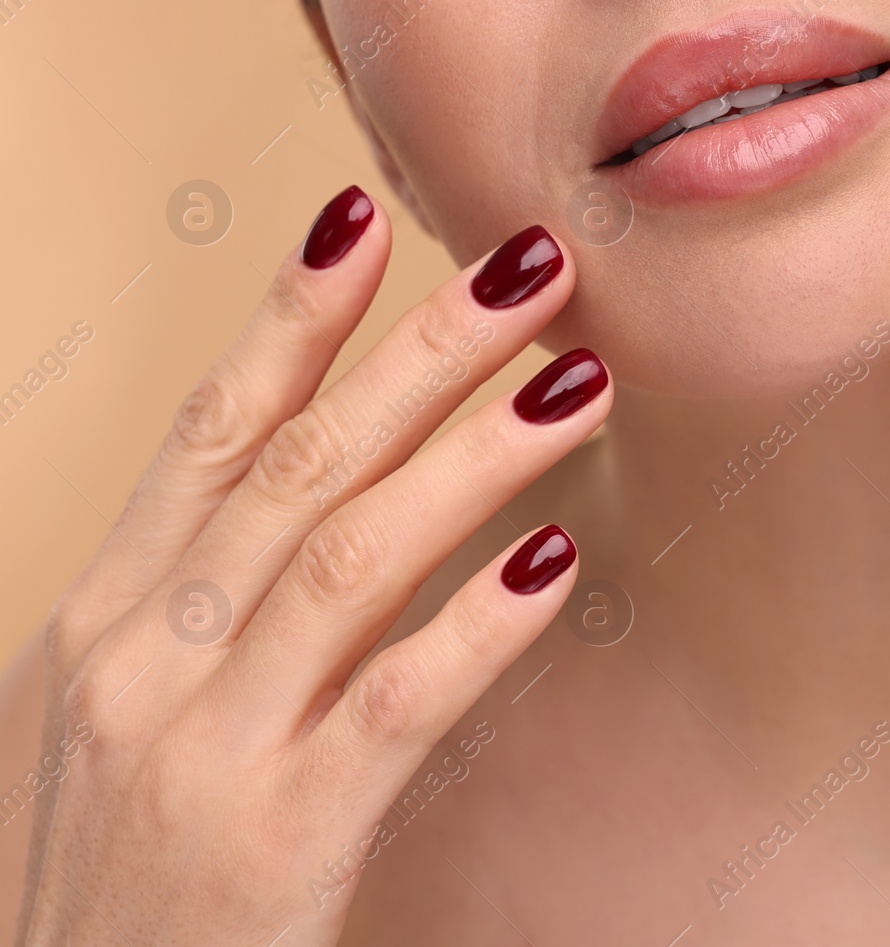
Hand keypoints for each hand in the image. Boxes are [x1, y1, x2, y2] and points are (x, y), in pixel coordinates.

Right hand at [15, 188, 609, 944]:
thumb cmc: (110, 889)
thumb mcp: (117, 728)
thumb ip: (196, 619)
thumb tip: (296, 514)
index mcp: (106, 626)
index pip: (211, 434)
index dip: (290, 318)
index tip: (363, 218)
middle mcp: (142, 664)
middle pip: (297, 465)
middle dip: (420, 353)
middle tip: (528, 264)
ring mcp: (201, 750)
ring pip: (351, 555)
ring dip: (472, 453)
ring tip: (576, 379)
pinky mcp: (273, 841)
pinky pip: (393, 702)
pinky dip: (477, 623)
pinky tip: (553, 556)